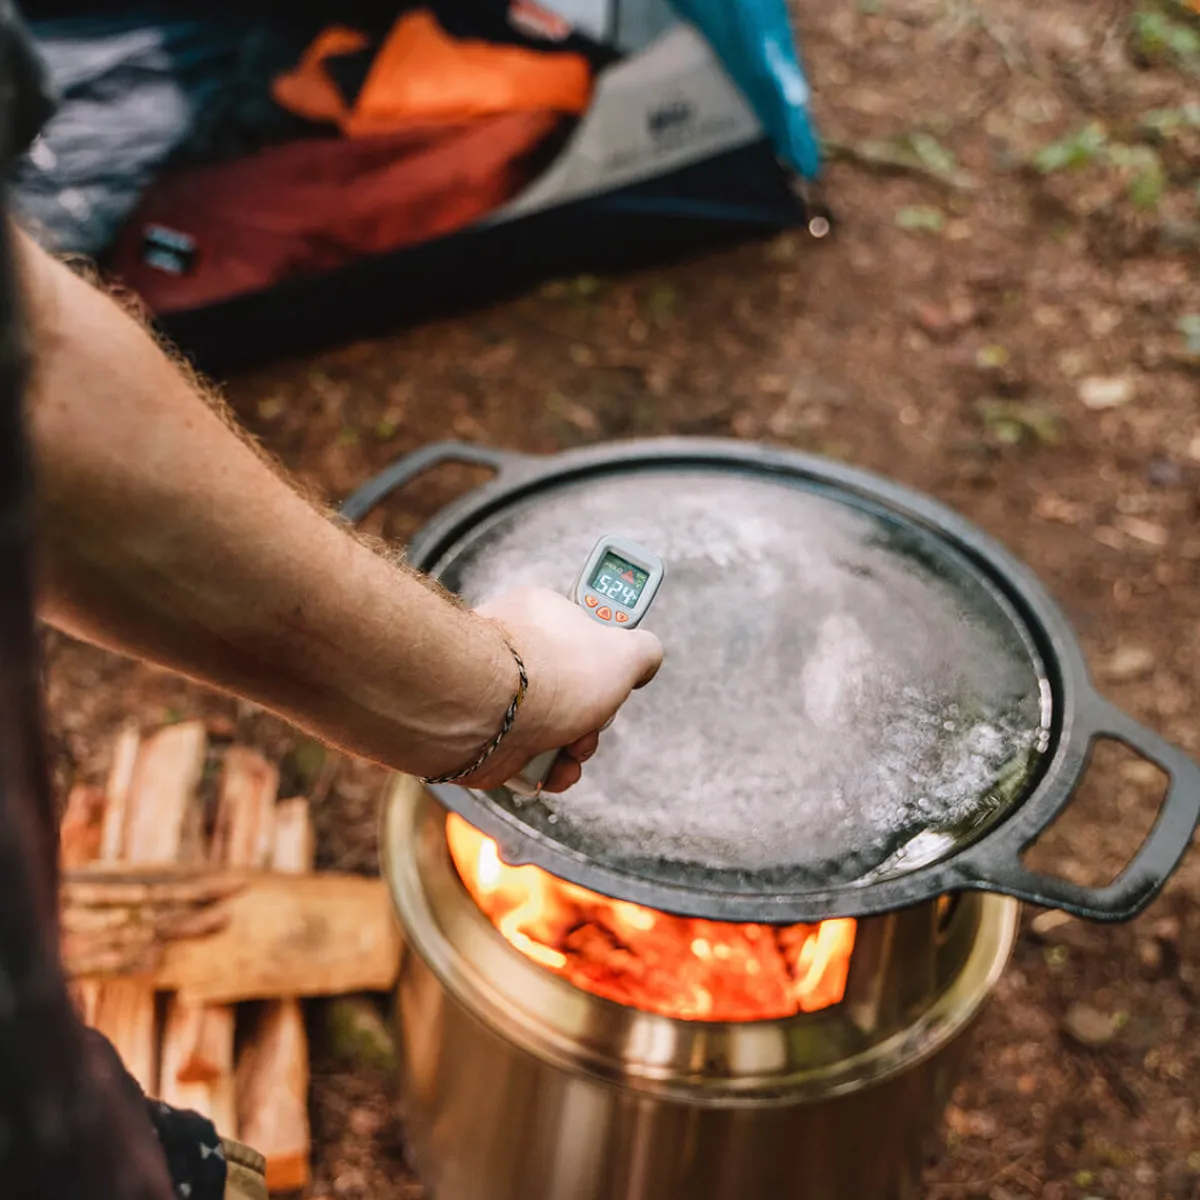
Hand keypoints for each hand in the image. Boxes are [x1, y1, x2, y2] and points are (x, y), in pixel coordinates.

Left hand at [461, 587, 662, 792]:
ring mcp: (502, 695)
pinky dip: (548, 769)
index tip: (618, 673)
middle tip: (595, 717)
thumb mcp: (624, 652)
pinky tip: (555, 769)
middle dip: (596, 715)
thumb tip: (647, 658)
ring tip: (571, 748)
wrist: (486, 711)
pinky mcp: (489, 734)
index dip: (610, 659)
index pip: (586, 633)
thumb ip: (644, 650)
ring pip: (557, 727)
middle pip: (577, 690)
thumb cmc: (551, 673)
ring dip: (576, 748)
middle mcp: (519, 653)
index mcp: (545, 616)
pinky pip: (529, 755)